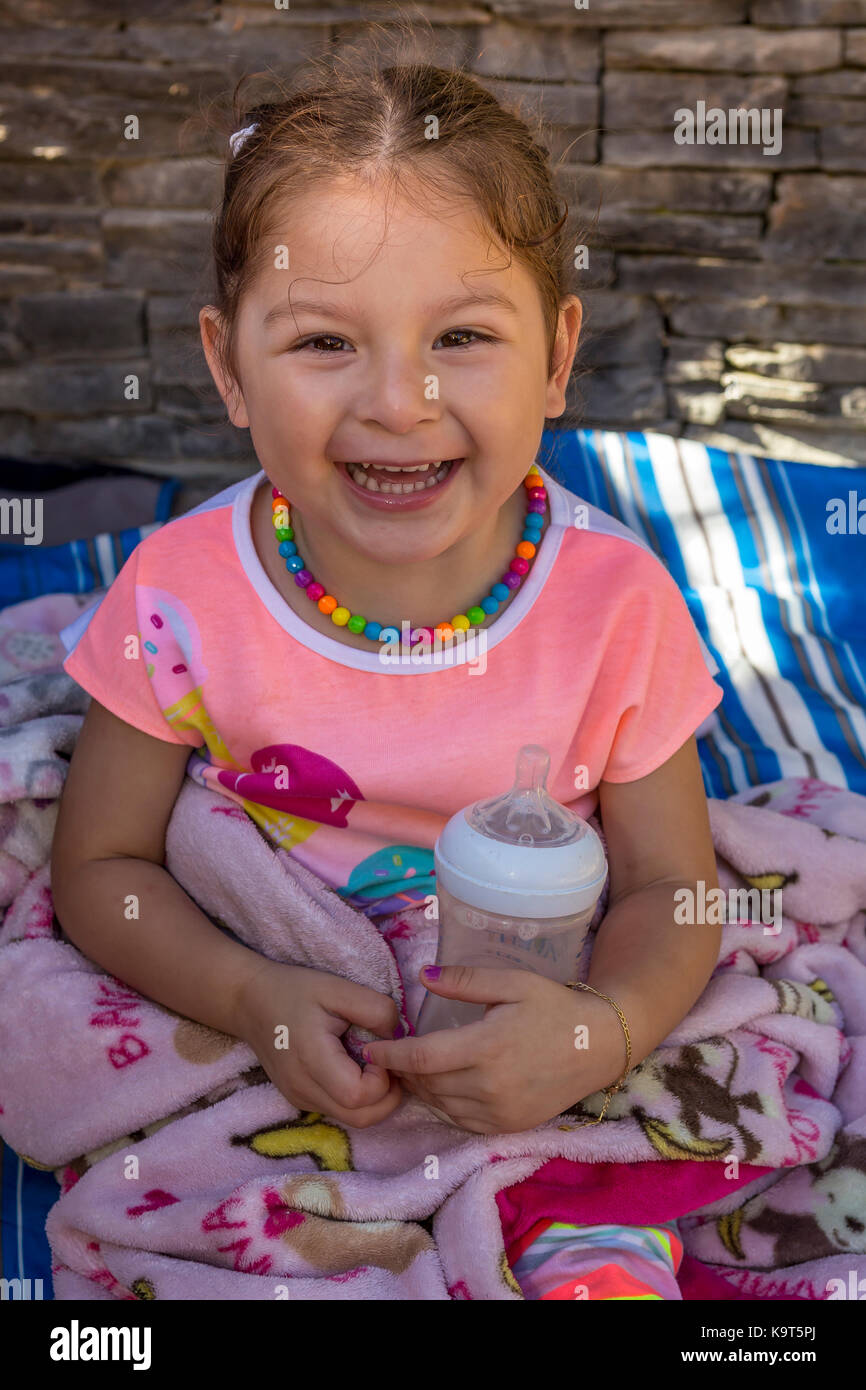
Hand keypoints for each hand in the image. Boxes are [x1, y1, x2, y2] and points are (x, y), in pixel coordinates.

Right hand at [233, 957, 402, 1128]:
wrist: (249, 1001)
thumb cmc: (295, 990)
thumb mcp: (338, 988)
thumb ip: (375, 1010)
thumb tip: (399, 1037)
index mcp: (311, 1059)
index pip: (358, 1095)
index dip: (382, 1079)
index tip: (380, 1051)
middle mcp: (303, 1088)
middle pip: (360, 1118)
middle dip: (387, 1097)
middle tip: (388, 1064)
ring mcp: (299, 1099)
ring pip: (352, 1120)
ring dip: (374, 1100)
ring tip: (374, 1066)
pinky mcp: (300, 1100)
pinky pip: (339, 1112)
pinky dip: (357, 1100)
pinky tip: (357, 1071)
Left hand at [363, 965, 627, 1134]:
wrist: (599, 1046)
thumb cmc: (554, 1007)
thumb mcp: (512, 983)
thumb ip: (465, 981)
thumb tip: (421, 976)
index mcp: (487, 1047)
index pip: (422, 1058)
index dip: (390, 1054)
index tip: (371, 1047)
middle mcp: (490, 1086)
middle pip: (426, 1084)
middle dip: (402, 1070)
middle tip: (390, 1054)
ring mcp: (500, 1112)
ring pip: (440, 1105)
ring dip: (420, 1088)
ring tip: (411, 1069)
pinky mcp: (508, 1126)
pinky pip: (460, 1121)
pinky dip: (443, 1105)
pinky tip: (441, 1087)